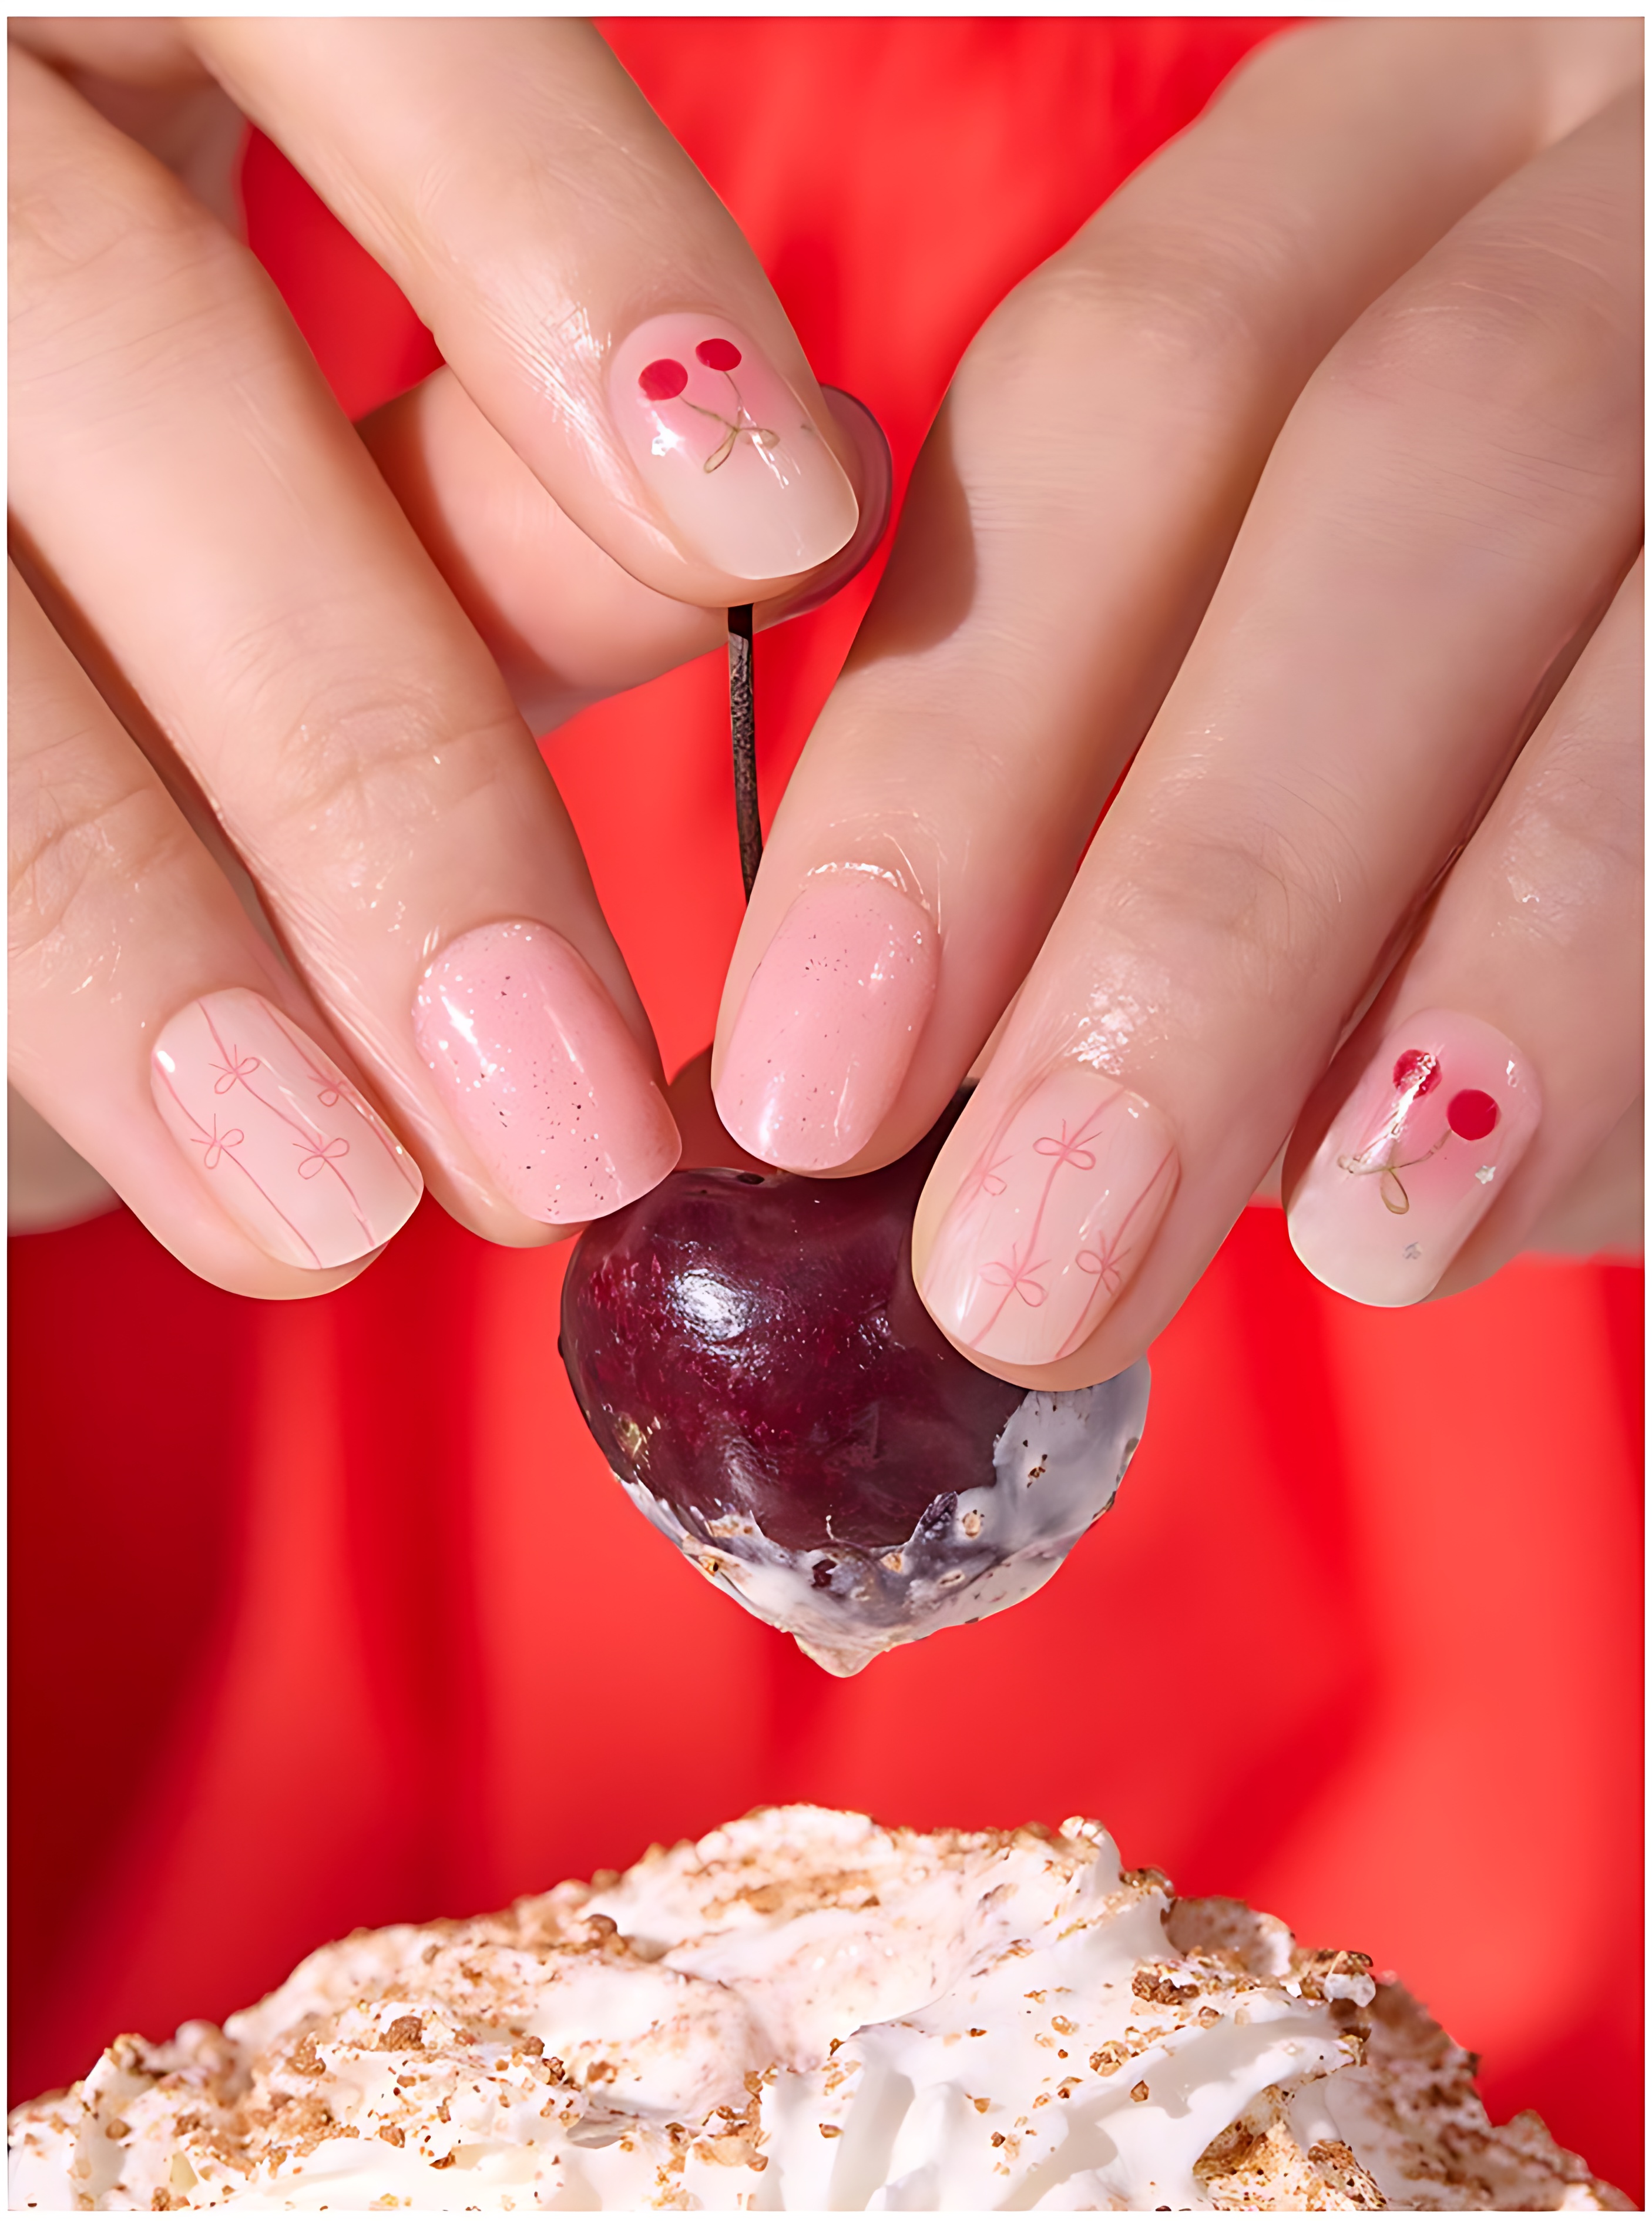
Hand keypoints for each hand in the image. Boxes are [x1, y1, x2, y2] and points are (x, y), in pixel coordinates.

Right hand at [8, 19, 880, 1290]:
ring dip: (127, 941)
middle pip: (118, 368)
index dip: (551, 237)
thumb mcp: (305, 324)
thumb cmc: (137, 370)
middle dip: (369, 764)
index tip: (775, 522)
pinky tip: (112, 1165)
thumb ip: (495, 413)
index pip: (336, 1)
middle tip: (563, 1108)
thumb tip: (757, 513)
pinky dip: (24, 1006)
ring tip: (321, 1207)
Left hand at [695, 17, 1641, 1384]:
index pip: (1129, 383)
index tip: (811, 1093)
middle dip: (1196, 898)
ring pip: (1649, 608)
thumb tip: (855, 1098)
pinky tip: (1517, 1165)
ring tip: (1356, 1244)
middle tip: (1029, 1262)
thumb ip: (1088, 808)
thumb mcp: (1272, 683)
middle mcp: (1607, 178)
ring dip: (1491, 960)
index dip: (953, 751)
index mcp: (1388, 173)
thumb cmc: (1465, 706)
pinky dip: (1639, 982)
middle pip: (1397, 457)